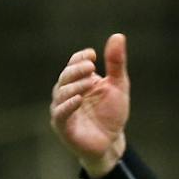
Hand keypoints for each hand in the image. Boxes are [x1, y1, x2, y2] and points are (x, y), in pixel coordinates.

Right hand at [50, 33, 130, 178]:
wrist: (111, 143)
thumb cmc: (111, 114)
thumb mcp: (118, 86)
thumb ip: (116, 64)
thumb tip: (117, 35)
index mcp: (78, 81)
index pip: (73, 64)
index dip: (80, 58)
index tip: (93, 55)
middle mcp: (66, 93)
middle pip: (65, 76)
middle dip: (77, 70)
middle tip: (91, 66)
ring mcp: (63, 110)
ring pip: (61, 93)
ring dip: (75, 86)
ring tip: (90, 82)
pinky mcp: (63, 127)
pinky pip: (60, 114)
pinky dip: (67, 105)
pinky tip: (78, 99)